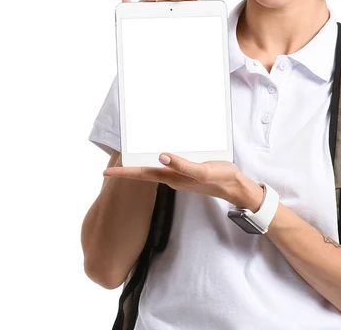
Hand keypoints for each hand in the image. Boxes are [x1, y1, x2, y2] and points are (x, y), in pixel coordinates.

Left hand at [102, 152, 245, 204]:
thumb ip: (182, 165)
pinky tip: (160, 153)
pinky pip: (167, 164)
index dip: (124, 173)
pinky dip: (158, 158)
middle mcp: (172, 177)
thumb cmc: (219, 178)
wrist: (234, 186)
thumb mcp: (202, 171)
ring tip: (130, 155)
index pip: (142, 175)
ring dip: (142, 163)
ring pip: (155, 168)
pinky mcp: (187, 171)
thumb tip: (161, 156)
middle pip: (145, 172)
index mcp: (173, 178)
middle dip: (129, 168)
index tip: (105, 172)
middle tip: (113, 162)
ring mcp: (179, 175)